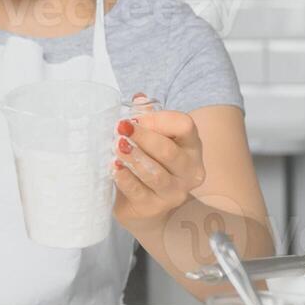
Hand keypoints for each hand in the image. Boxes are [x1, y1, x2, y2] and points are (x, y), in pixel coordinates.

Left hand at [113, 97, 206, 222]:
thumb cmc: (150, 164)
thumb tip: (139, 98)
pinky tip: (114, 168)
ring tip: (116, 146)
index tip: (134, 118)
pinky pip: (139, 191)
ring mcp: (175, 191)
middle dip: (142, 137)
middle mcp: (189, 170)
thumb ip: (147, 119)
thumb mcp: (152, 139)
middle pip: (168, 150)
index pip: (184, 125)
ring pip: (155, 173)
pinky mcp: (154, 207)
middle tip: (120, 128)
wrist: (145, 205)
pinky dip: (125, 179)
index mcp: (191, 146)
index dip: (159, 119)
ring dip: (133, 157)